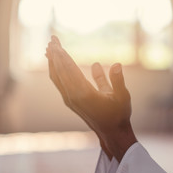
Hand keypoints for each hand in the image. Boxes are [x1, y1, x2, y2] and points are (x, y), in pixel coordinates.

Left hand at [46, 36, 136, 160]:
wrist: (111, 132)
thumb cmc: (119, 114)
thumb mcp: (122, 97)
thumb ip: (117, 80)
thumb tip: (116, 64)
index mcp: (85, 94)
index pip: (69, 71)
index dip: (62, 56)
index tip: (55, 44)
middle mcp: (73, 97)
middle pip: (60, 72)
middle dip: (55, 55)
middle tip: (52, 39)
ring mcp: (70, 100)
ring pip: (57, 77)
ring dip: (53, 62)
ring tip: (50, 47)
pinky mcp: (70, 100)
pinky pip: (59, 82)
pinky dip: (56, 70)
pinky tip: (56, 62)